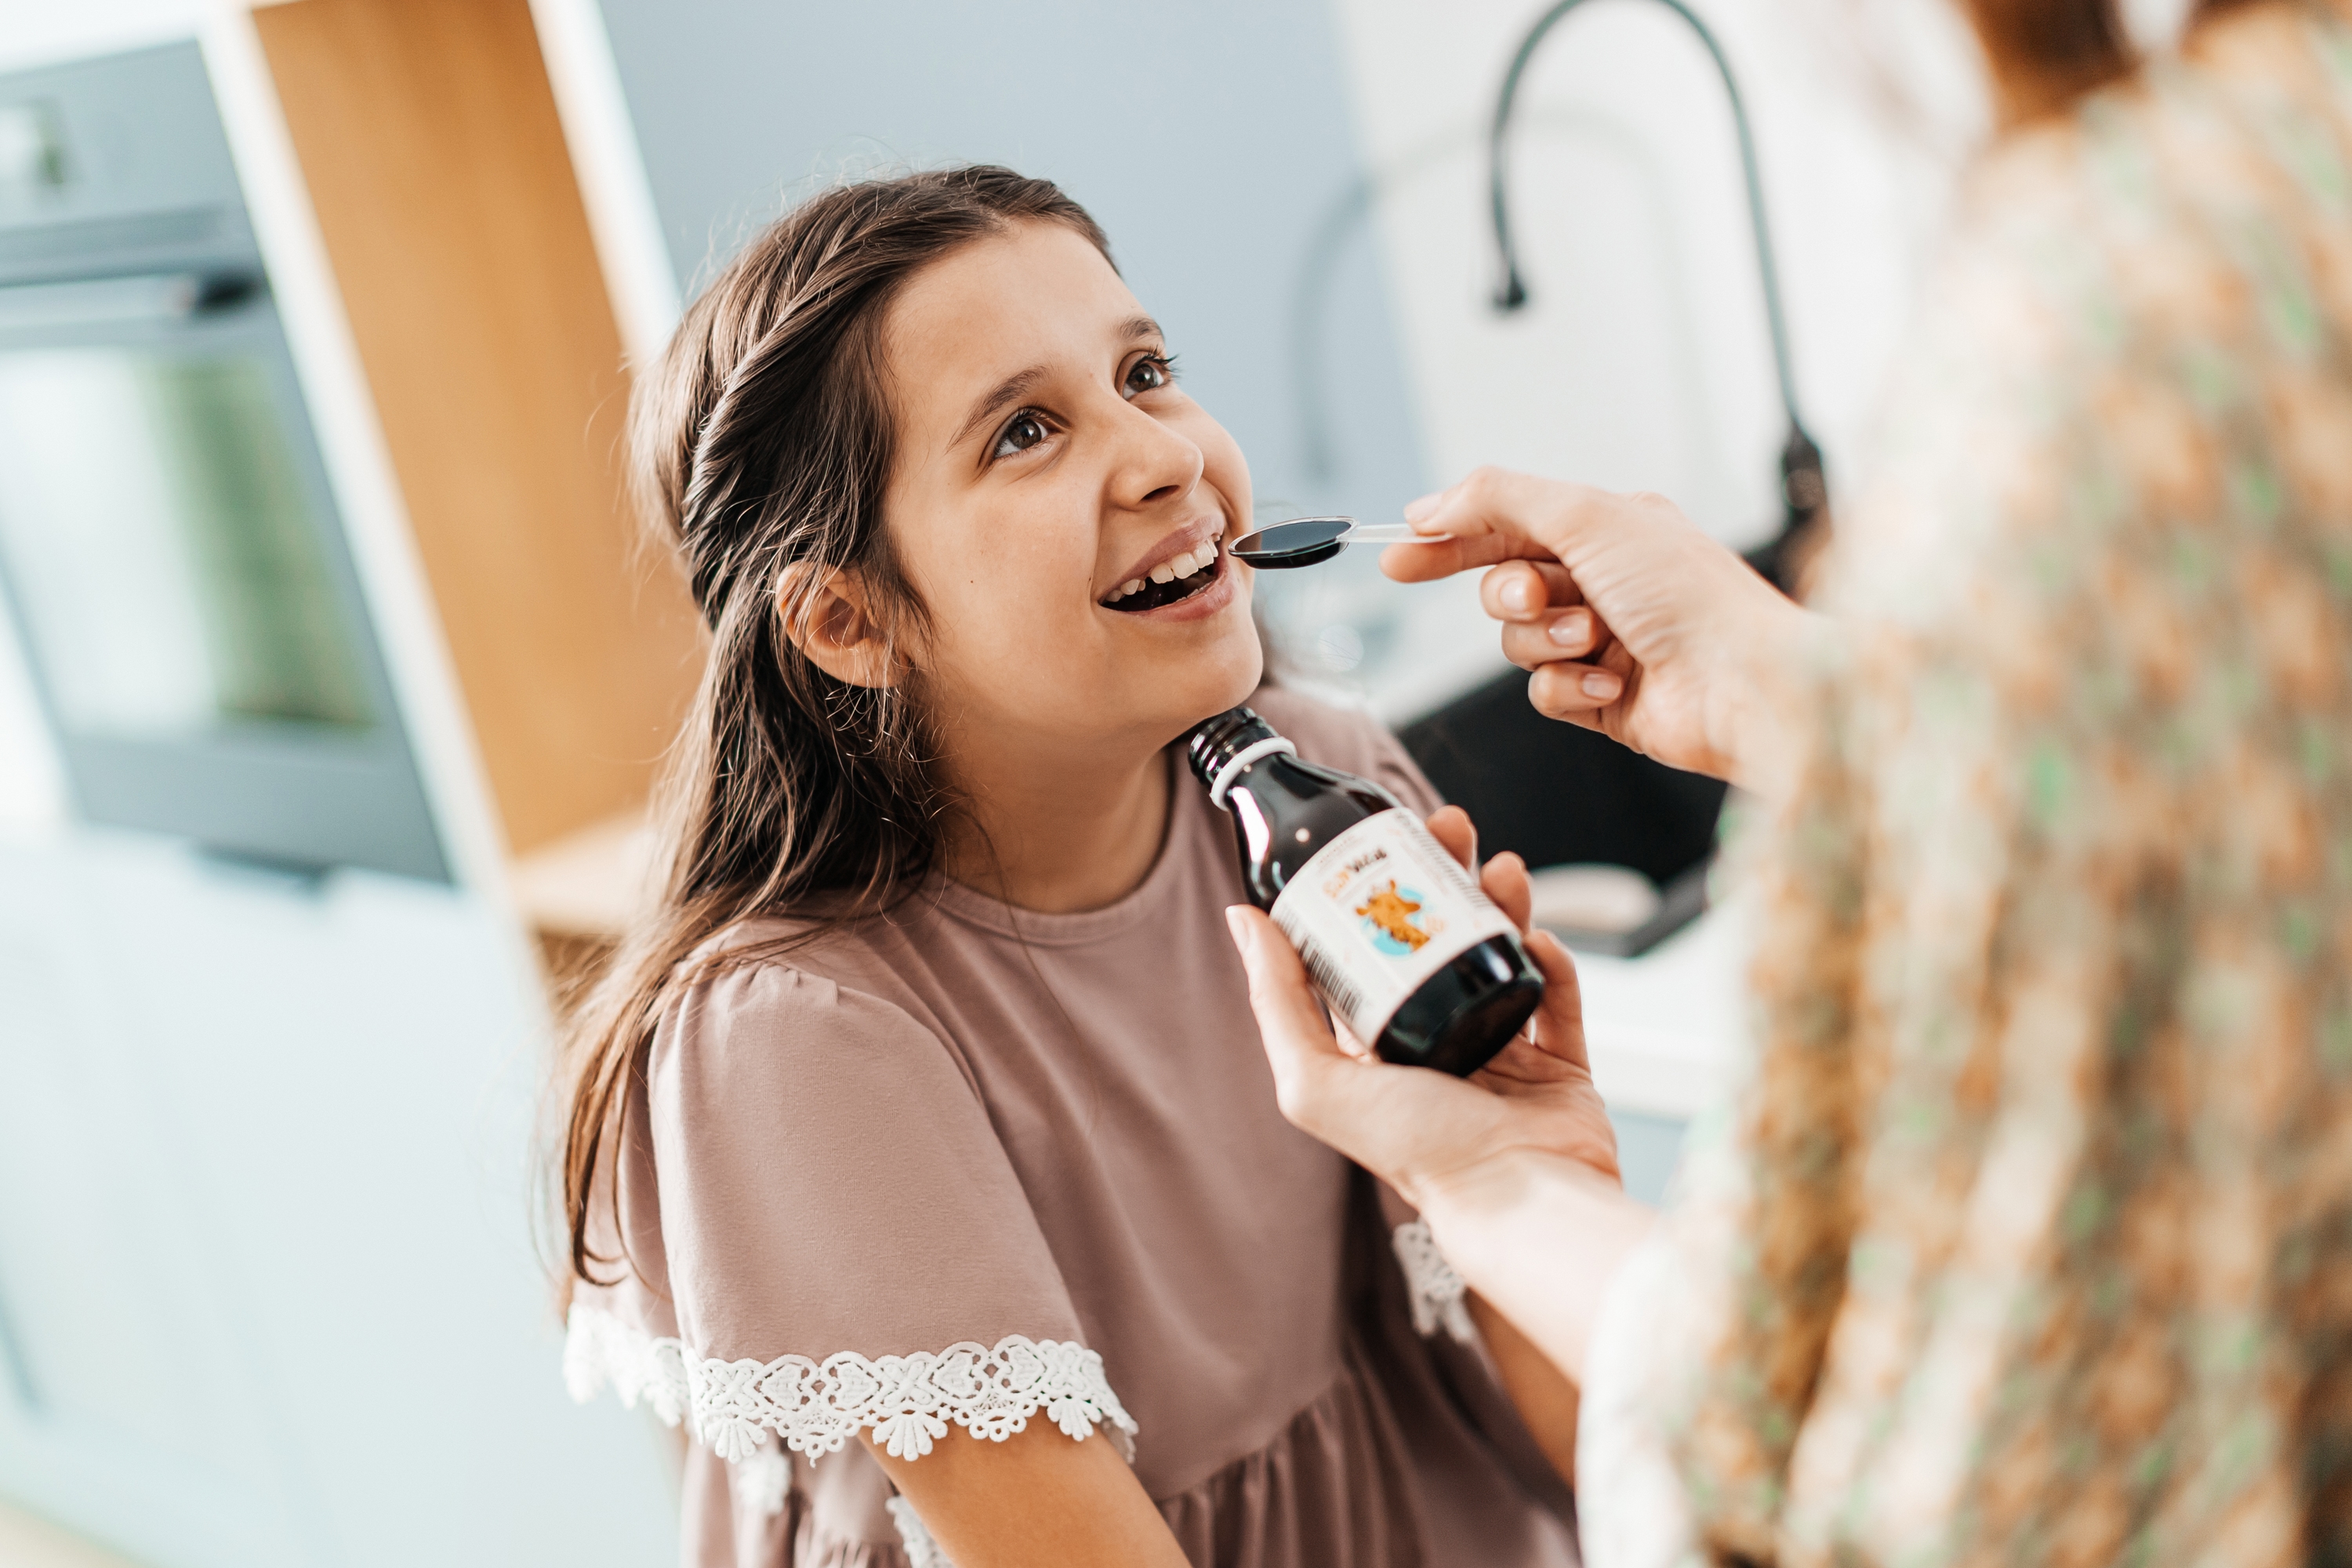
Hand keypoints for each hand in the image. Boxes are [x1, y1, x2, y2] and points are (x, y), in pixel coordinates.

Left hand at [1225, 805, 1618, 1211]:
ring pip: (1499, 956)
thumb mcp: (1317, 1078)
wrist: (1518, 1196)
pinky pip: (1556, 997)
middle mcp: (1434, 1048)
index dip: (1375, 894)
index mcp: (1375, 1051)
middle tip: (1451, 828)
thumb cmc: (1417, 1151)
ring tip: (1505, 868)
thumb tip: (1243, 917)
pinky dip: (1551, 964)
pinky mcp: (1559, 1067)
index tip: (1384, 843)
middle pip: (1438, 939)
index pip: (1369, 953)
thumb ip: (1275, 1000)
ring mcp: (1500, 1056)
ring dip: (1502, 904)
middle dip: (1445, 877)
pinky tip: (1540, 939)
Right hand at [1381, 468, 1813, 795]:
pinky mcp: (1603, 698)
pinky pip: (1545, 693)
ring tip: (1597, 641)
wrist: (1744, 683)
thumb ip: (1500, 499)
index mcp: (1607, 529)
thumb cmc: (1689, 594)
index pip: (1505, 525)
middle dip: (1514, 596)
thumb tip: (1434, 503)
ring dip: (1549, 643)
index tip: (1399, 554)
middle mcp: (1604, 582)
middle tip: (1541, 598)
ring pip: (1519, 644)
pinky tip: (1615, 682)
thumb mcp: (1588, 516)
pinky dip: (1572, 688)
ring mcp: (1602, 643)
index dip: (1447, 538)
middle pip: (1502, 587)